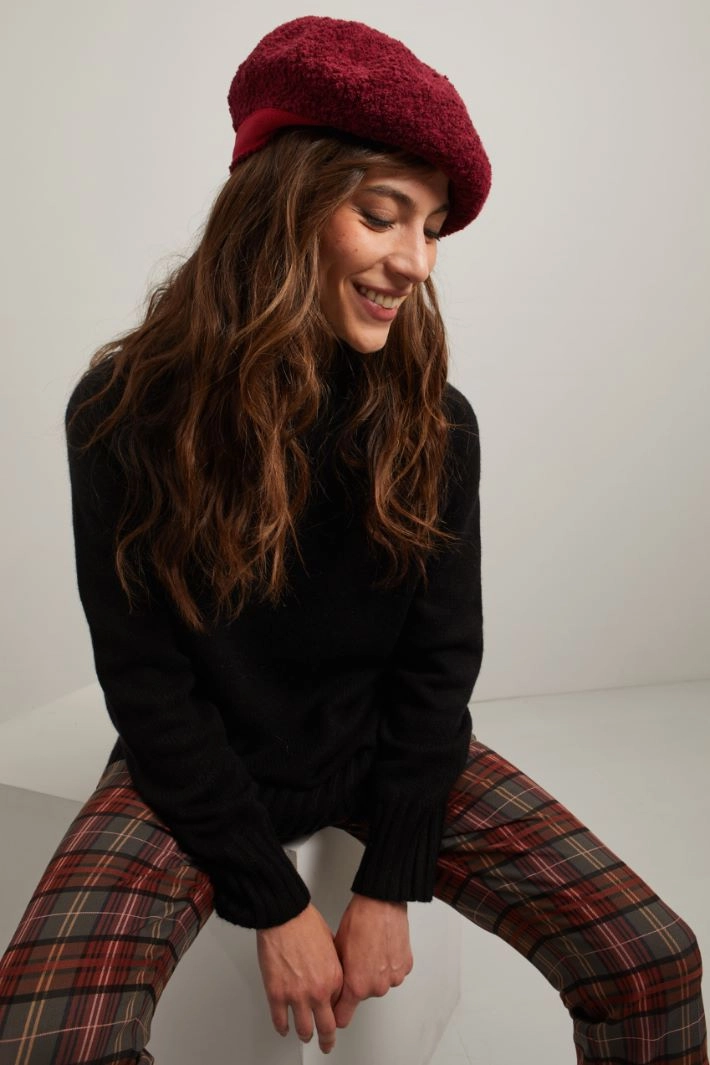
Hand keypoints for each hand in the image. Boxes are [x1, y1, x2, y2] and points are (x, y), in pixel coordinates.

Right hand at [256, 903, 343, 1053]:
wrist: (285, 915)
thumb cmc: (306, 923)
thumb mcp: (332, 944)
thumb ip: (332, 965)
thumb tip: (329, 974)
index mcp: (335, 978)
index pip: (338, 1006)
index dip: (334, 1010)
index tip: (333, 1016)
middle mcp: (318, 991)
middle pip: (326, 1027)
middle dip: (327, 1040)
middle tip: (326, 1045)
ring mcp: (297, 996)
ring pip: (304, 1029)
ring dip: (305, 1035)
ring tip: (304, 1036)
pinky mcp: (277, 994)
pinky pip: (280, 1020)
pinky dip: (282, 1027)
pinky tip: (283, 1028)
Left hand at [332, 893, 412, 1028]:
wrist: (382, 902)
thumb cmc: (359, 920)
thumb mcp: (336, 950)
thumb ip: (336, 977)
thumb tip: (332, 986)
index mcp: (356, 986)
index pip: (342, 1018)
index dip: (336, 1010)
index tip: (335, 1006)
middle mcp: (377, 987)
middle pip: (362, 996)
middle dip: (357, 983)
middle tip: (354, 960)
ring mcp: (393, 978)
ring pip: (379, 983)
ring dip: (374, 973)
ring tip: (370, 950)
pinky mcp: (405, 967)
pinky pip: (392, 972)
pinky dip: (387, 964)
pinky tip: (382, 947)